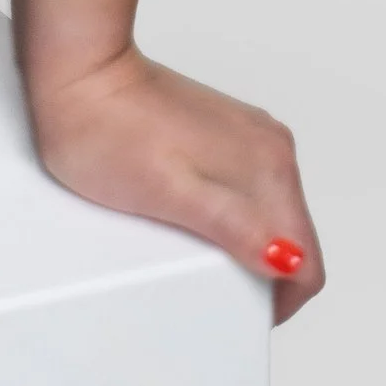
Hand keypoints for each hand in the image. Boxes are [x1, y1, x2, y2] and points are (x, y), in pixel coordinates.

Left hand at [25, 44, 323, 321]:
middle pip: (294, 239)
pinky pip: (246, 190)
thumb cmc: (107, 131)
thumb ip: (233, 227)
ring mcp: (250, 136)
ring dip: (245, 242)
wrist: (77, 72)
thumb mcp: (168, 194)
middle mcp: (272, 148)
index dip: (280, 303)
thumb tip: (286, 259)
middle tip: (208, 279)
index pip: (307, 263)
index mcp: (269, 169)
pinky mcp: (226, 131)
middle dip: (262, 272)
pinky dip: (229, 213)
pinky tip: (185, 211)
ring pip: (272, 215)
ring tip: (190, 244)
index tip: (243, 312)